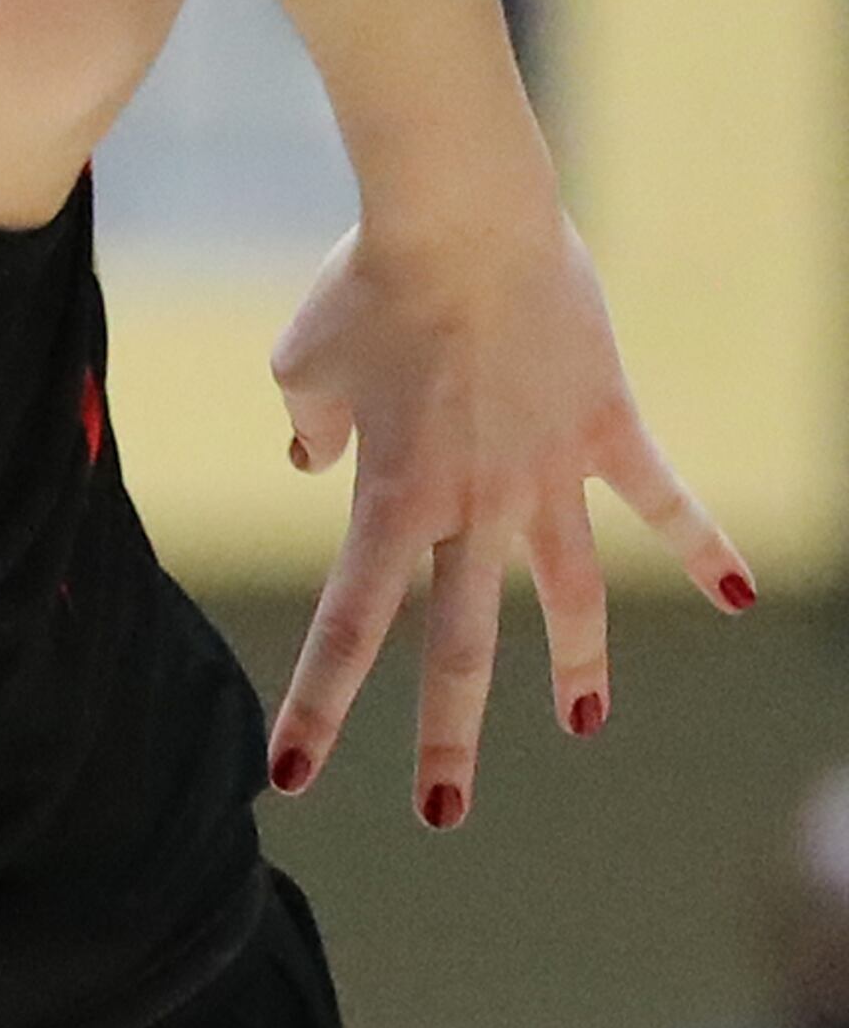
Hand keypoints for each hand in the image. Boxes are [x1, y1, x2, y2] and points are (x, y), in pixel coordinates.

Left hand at [268, 208, 750, 825]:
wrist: (464, 211)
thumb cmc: (367, 284)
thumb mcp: (304, 364)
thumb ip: (310, 428)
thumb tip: (314, 461)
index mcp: (390, 500)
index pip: (348, 629)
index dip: (321, 709)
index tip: (291, 778)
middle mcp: (475, 503)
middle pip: (463, 644)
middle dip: (448, 738)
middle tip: (442, 815)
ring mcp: (550, 469)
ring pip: (571, 592)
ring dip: (579, 668)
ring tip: (582, 731)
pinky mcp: (609, 423)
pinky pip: (664, 496)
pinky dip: (703, 545)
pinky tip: (735, 599)